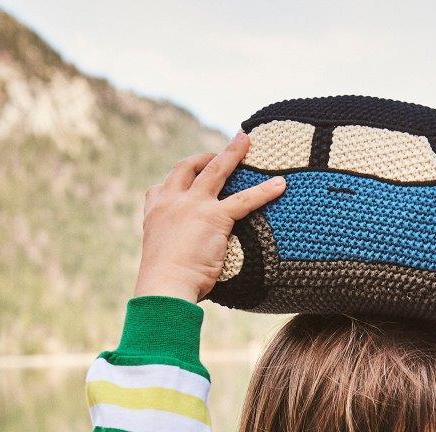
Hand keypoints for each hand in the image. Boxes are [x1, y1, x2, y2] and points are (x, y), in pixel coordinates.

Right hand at [133, 131, 285, 302]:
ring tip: (246, 140)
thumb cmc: (165, 282)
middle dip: (204, 156)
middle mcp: (171, 202)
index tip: (186, 177)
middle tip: (219, 151)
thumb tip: (187, 257)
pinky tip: (280, 185)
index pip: (160, 187)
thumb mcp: (162, 256)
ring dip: (232, 153)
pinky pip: (245, 200)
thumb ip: (174, 245)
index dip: (175, 181)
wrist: (165, 287)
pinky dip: (264, 191)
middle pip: (186, 167)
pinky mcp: (215, 217)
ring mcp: (193, 206)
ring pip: (215, 171)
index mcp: (155, 212)